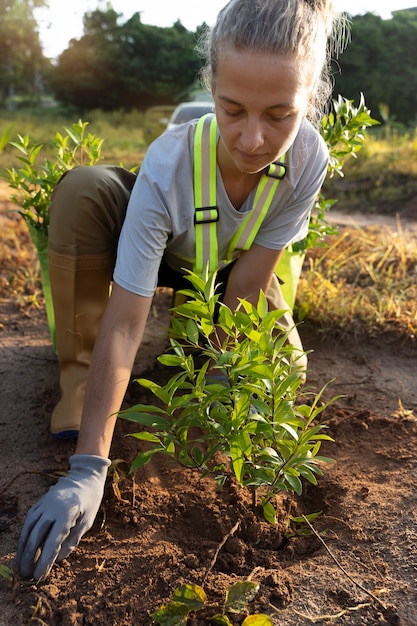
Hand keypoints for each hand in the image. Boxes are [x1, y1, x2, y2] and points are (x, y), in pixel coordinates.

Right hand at [17, 454, 109, 579]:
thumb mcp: (88, 521)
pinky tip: (23, 548)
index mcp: (67, 514)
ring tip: (21, 566)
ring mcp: (43, 504)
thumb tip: (58, 559)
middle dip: (29, 559)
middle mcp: (51, 508)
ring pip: (28, 530)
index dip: (44, 561)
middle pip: (36, 537)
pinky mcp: (38, 503)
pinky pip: (28, 521)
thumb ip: (73, 539)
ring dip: (22, 550)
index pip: (52, 543)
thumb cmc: (90, 501)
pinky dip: (24, 536)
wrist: (84, 476)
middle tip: (27, 576)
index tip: (39, 576)